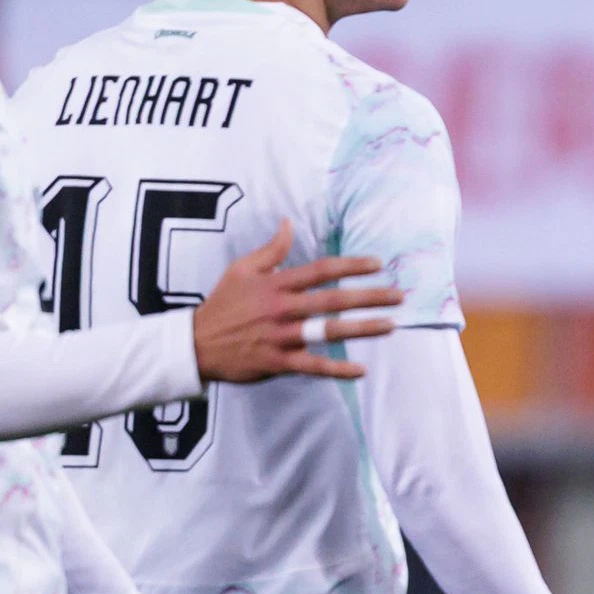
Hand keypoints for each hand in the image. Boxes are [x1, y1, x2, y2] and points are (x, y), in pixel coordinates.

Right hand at [189, 220, 404, 384]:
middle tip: (399, 296)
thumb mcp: (241, 270)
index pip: (321, 270)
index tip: (378, 264)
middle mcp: (282, 308)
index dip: (351, 266)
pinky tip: (361, 370)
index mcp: (276, 284)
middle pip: (333, 300)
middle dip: (369, 297)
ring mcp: (281, 336)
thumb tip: (288, 223)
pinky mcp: (277, 362)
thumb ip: (270, 250)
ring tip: (390, 325)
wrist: (194, 344)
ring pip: (327, 331)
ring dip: (362, 329)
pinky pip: (312, 366)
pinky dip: (336, 369)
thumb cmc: (222, 304)